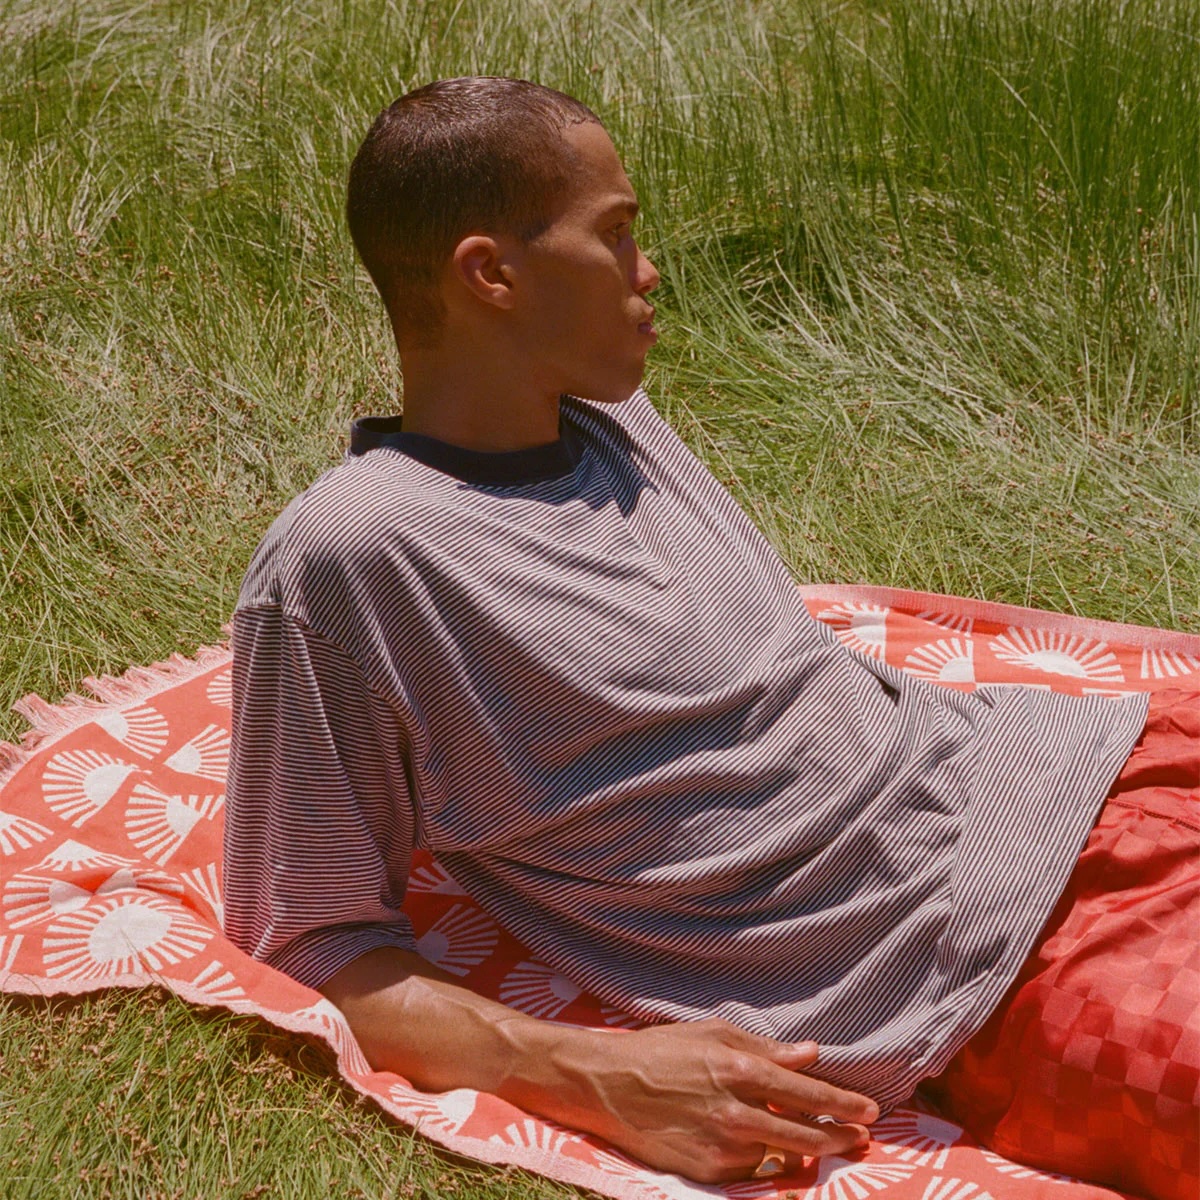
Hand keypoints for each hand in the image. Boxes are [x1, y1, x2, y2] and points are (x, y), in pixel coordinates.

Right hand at [549, 1017, 878, 1183]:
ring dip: (804, 1151)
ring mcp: (722, 1148)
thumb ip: (766, 1048)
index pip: (809, 1094)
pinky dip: (763, 1161)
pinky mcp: (707, 1173)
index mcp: (741, 1071)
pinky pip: (751, 1173)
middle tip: (860, 1137)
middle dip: (840, 1138)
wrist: (608, 1085)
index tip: (869, 1110)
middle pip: (806, 1135)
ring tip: (819, 1144)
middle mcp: (736, 1113)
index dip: (844, 1104)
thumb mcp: (714, 1034)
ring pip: (781, 1157)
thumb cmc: (662, 1051)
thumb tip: (810, 1054)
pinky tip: (765, 1149)